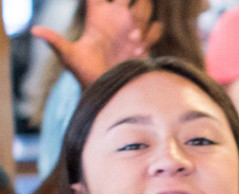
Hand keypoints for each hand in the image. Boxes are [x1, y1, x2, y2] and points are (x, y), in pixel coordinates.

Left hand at [32, 0, 161, 87]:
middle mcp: (115, 21)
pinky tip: (144, 42)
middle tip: (126, 14)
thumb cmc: (84, 73)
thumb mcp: (69, 56)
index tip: (105, 4)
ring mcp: (131, 31)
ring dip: (144, 11)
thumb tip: (33, 30)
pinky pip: (155, 29)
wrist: (106, 90)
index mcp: (96, 18)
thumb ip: (55, 41)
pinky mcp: (145, 44)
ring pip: (144, 7)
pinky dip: (154, 31)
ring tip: (134, 32)